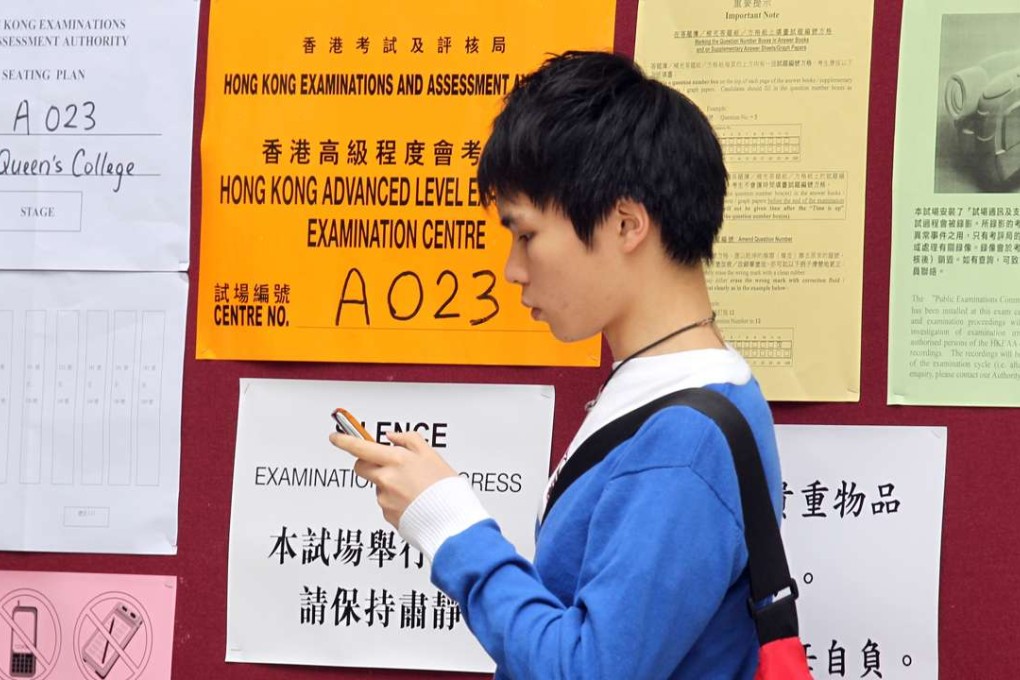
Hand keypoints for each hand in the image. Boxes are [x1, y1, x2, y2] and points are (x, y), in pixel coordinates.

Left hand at [329, 430, 457, 527]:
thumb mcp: (432, 455)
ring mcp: (385, 499)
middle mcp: (386, 479)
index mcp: (396, 460)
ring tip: (413, 488)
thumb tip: (392, 437)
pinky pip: (386, 503)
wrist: (450, 521)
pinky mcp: (387, 515)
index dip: (344, 441)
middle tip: (384, 463)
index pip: (360, 447)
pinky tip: (413, 501)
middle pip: (361, 467)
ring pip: (377, 485)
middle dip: (367, 462)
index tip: (335, 437)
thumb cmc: (444, 488)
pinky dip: (395, 501)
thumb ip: (409, 440)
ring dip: (388, 484)